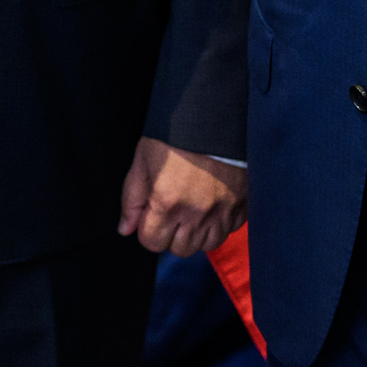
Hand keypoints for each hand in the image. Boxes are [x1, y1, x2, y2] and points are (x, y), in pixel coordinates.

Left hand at [120, 138, 246, 256]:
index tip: (152, 213)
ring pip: (207, 244)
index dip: (148, 229)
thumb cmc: (176, 135)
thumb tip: (125, 229)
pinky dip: (220, 222)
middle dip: (172, 234)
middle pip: (180, 249)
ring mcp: (222, 212)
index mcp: (167, 202)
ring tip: (193, 208)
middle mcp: (196, 213)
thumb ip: (131, 198)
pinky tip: (213, 203)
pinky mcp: (242, 206)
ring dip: (197, 232)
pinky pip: (229, 229)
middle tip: (172, 210)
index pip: (152, 242)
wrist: (216, 117)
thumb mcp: (143, 160)